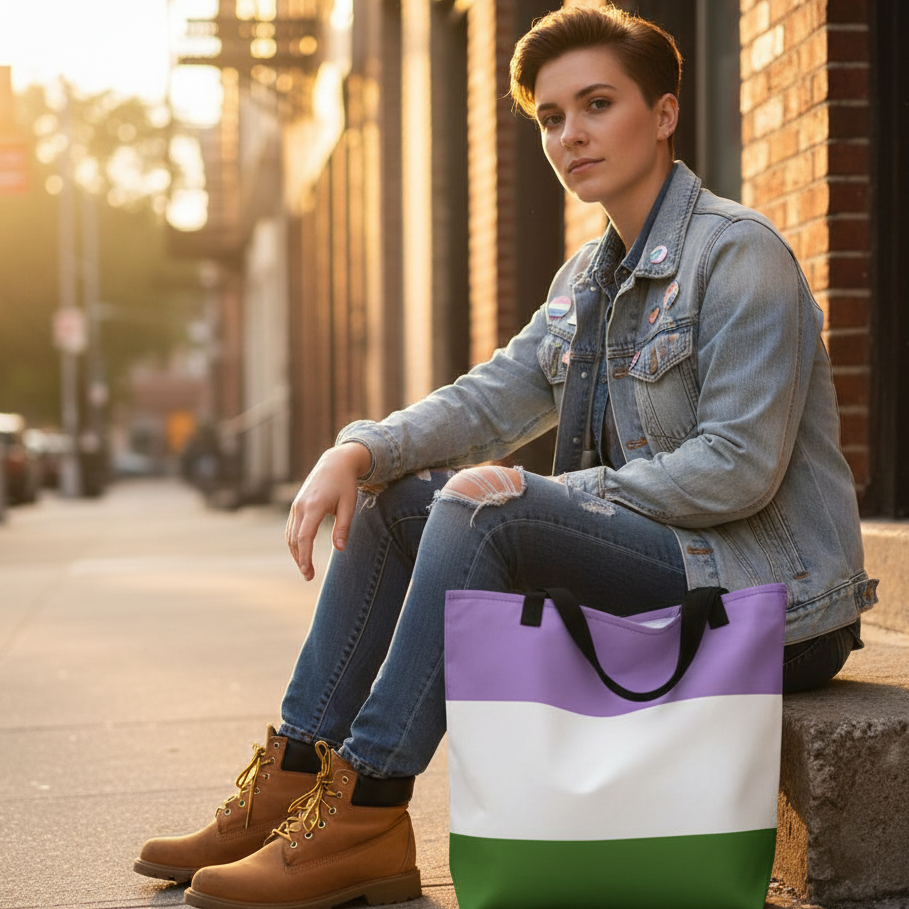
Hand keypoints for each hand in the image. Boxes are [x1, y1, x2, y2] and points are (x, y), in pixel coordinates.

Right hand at [285, 442, 370, 579]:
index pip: (304, 537)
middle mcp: (301, 506)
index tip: (308, 572)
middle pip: (294, 539)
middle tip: (308, 577)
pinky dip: (294, 542)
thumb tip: (340, 549)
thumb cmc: (345, 484)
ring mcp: (296, 505)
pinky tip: (301, 553)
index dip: (304, 557)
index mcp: (314, 506)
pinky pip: (291, 528)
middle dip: (300, 559)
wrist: (335, 462)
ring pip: (290, 535)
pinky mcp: (296, 505)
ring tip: (306, 569)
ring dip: (295, 553)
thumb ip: (344, 527)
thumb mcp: (349, 504)